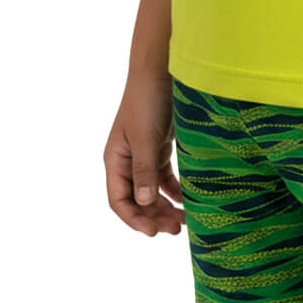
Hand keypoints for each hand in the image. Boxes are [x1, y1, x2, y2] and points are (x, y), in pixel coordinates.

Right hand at [104, 70, 185, 237]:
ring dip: (165, 207)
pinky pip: (165, 178)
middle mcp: (127, 161)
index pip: (119, 200)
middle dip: (154, 216)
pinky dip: (174, 191)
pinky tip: (187, 200)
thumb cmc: (147, 101)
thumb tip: (142, 204)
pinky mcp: (160, 147)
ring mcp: (143, 155)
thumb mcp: (145, 137)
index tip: (153, 232)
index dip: (134, 219)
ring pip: (151, 191)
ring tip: (183, 221)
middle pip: (137, 199)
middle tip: (175, 229)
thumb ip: (144, 170)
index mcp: (115, 160)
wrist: (161, 70)